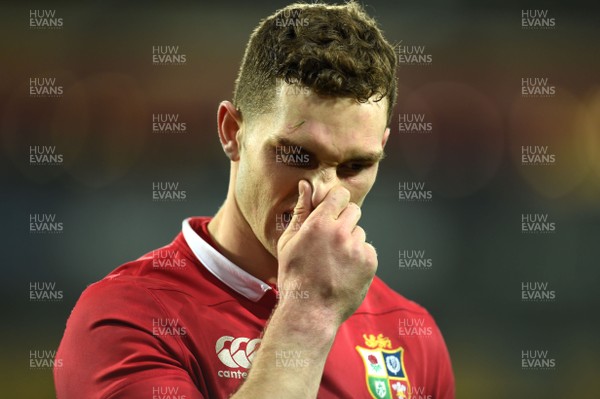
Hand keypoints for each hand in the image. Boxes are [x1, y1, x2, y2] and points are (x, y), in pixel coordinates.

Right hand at [277, 180, 377, 324]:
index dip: (336, 203)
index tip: (332, 213)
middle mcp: (340, 232)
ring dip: (351, 242)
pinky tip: (345, 272)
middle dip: (345, 221)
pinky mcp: (370, 262)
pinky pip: (368, 250)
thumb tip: (305, 184)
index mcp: (319, 223)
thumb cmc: (294, 276)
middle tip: (332, 241)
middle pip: (354, 210)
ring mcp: (357, 248)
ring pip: (360, 232)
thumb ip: (301, 211)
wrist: (310, 311)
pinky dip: (360, 258)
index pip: (340, 195)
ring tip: (335, 262)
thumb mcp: (289, 242)